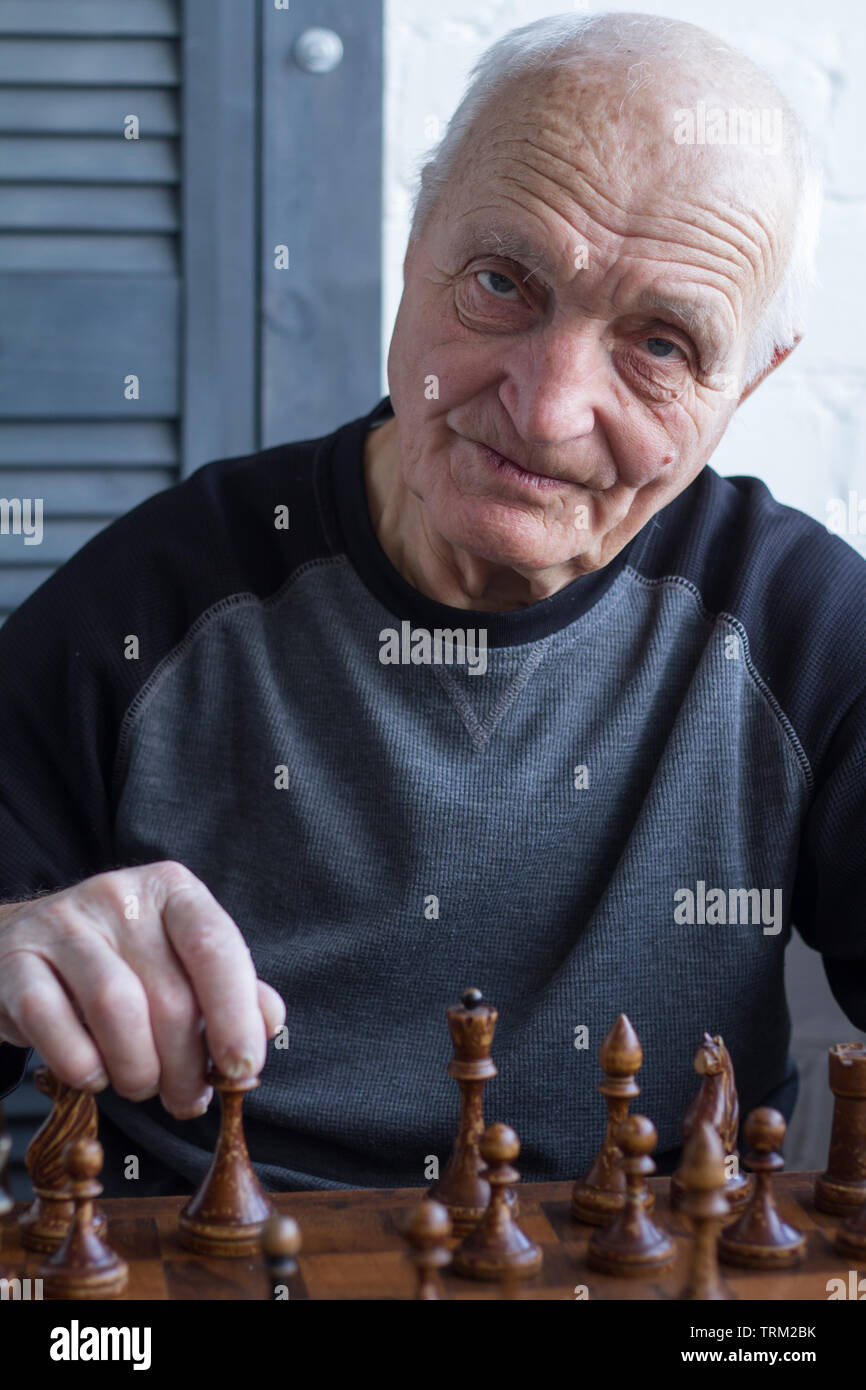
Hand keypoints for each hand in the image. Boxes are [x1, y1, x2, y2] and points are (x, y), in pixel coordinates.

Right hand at [0, 861, 284, 1118]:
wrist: (22, 947)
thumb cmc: (121, 962)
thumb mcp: (180, 963)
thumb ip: (231, 989)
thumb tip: (268, 1022)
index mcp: (171, 890)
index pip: (215, 945)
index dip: (236, 1013)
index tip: (243, 1068)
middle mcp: (118, 897)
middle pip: (169, 994)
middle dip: (187, 1066)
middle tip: (188, 1100)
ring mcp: (62, 925)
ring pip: (116, 1009)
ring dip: (138, 1069)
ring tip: (141, 1086)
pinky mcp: (15, 962)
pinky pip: (53, 1024)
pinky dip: (82, 1066)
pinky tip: (93, 1074)